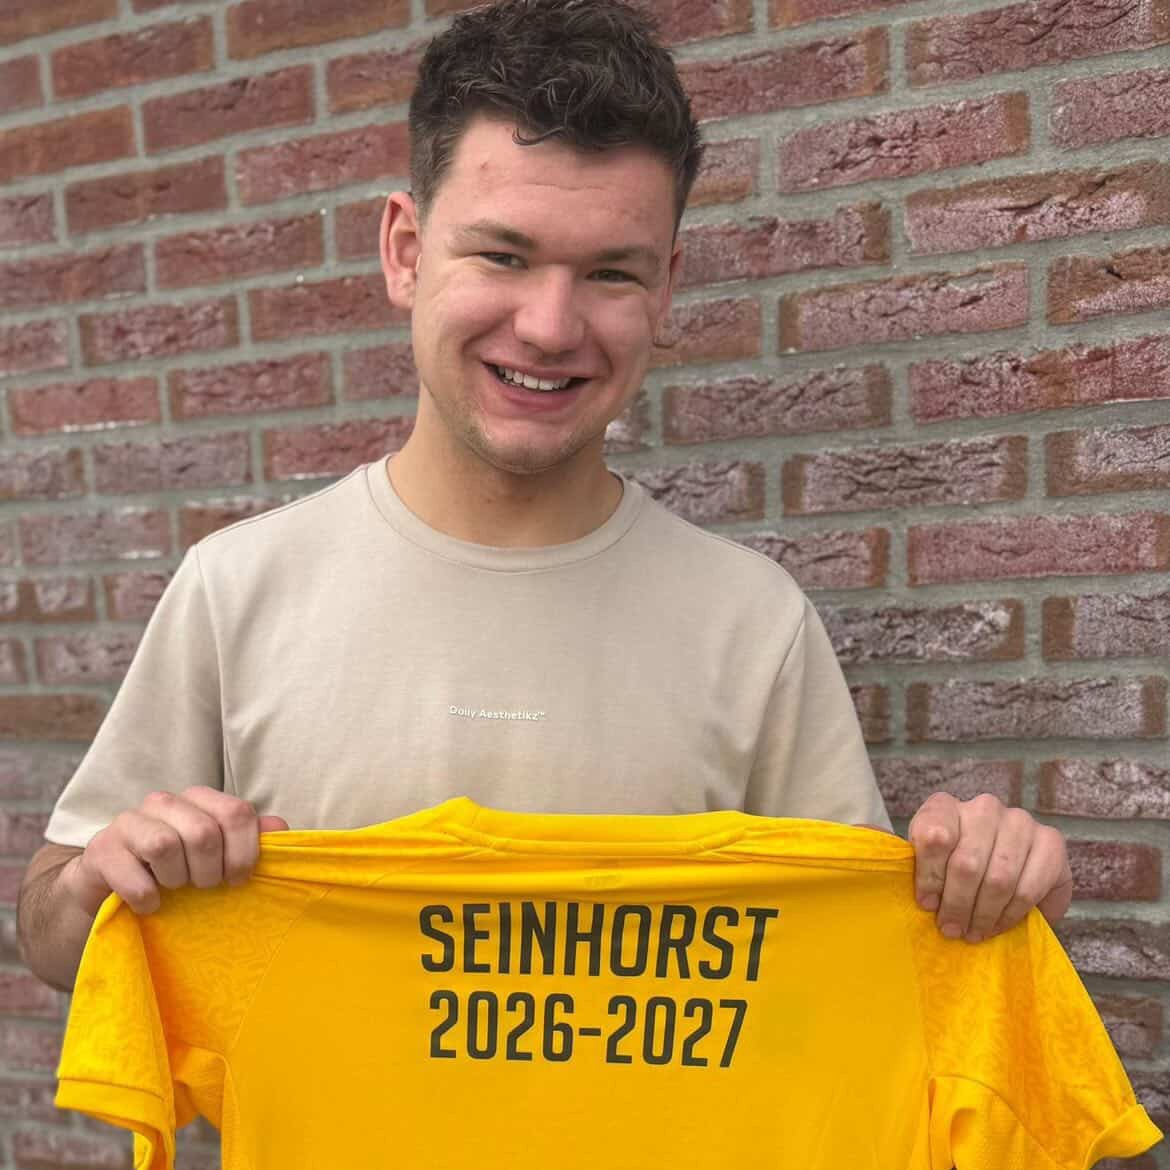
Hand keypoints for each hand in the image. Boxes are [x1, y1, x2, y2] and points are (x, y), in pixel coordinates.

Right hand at [61, 786, 288, 916]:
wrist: (111, 886)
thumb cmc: (176, 870)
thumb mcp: (217, 855)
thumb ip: (251, 838)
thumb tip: (281, 828)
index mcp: (199, 799)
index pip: (237, 813)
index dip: (244, 852)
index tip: (237, 879)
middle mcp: (164, 802)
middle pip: (203, 832)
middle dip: (209, 871)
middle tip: (203, 887)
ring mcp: (129, 822)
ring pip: (166, 846)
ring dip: (177, 880)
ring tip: (174, 889)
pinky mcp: (101, 850)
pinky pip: (133, 877)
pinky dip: (148, 899)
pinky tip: (150, 904)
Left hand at [909, 792, 1071, 943]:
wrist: (1007, 865)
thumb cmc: (955, 867)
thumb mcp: (929, 864)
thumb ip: (922, 871)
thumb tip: (922, 896)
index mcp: (945, 806)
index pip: (933, 836)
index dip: (929, 876)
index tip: (927, 904)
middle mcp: (984, 808)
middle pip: (967, 863)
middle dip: (958, 905)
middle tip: (952, 929)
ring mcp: (1019, 822)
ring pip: (999, 879)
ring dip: (984, 914)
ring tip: (974, 932)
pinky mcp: (1051, 842)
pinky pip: (1028, 889)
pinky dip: (1010, 914)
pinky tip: (998, 925)